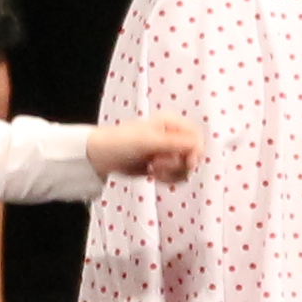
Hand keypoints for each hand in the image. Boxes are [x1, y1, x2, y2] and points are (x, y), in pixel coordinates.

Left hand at [90, 111, 204, 180]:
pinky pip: (177, 176)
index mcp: (171, 123)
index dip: (196, 151)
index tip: (187, 163)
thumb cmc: (122, 142)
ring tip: (152, 169)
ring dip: (171, 173)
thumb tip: (197, 147)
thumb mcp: (148, 141)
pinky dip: (167, 179)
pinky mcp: (164, 165)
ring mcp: (169, 151)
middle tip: (157, 164)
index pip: (196, 136)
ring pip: (186, 168)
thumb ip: (174, 143)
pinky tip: (152, 175)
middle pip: (193, 155)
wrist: (103, 157)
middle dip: (178, 164)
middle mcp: (173, 136)